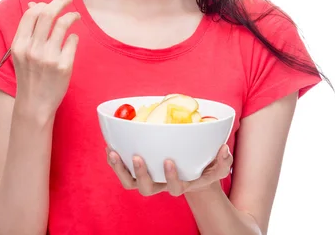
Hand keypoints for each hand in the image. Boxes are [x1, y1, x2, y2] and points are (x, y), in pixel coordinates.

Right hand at [10, 0, 80, 114]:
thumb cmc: (29, 76)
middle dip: (60, 2)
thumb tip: (35, 5)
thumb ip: (27, 30)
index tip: (54, 1)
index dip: (44, 3)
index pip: (31, 14)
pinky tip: (73, 38)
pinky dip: (74, 36)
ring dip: (71, 16)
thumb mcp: (22, 53)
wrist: (34, 104)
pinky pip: (73, 41)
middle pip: (48, 14)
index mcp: (19, 45)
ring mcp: (48, 58)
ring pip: (63, 24)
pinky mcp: (63, 66)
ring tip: (76, 16)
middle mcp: (32, 49)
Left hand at [106, 144, 232, 196]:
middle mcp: (161, 185)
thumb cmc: (204, 166)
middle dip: (140, 174)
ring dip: (119, 169)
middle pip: (146, 189)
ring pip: (129, 183)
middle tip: (138, 157)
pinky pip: (122, 171)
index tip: (169, 161)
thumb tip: (224, 149)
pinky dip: (114, 161)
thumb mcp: (216, 166)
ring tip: (113, 152)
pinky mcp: (137, 171)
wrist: (190, 170)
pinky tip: (110, 146)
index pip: (175, 188)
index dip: (171, 177)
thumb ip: (223, 161)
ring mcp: (148, 179)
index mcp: (180, 184)